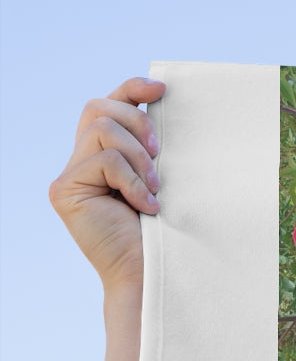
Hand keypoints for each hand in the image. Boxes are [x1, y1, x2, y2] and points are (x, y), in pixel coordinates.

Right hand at [49, 77, 164, 293]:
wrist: (151, 271)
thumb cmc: (164, 229)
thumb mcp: (161, 178)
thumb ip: (152, 148)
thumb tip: (166, 105)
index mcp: (104, 154)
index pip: (109, 105)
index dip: (132, 89)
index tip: (162, 90)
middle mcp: (81, 160)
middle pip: (99, 107)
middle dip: (137, 122)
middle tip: (160, 156)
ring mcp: (70, 175)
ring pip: (101, 129)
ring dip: (137, 156)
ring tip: (155, 188)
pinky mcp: (65, 190)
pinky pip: (104, 161)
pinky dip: (132, 180)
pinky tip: (145, 207)